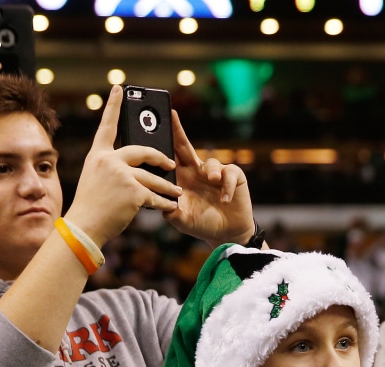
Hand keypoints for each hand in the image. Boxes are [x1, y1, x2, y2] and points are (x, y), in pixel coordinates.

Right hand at [65, 86, 180, 247]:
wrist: (84, 227)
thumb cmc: (90, 207)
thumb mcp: (95, 179)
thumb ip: (112, 168)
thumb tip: (138, 167)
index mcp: (98, 155)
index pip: (107, 125)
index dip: (114, 105)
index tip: (120, 87)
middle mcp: (109, 160)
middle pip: (143, 151)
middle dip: (160, 158)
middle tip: (170, 164)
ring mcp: (122, 175)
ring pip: (153, 177)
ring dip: (167, 186)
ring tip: (177, 192)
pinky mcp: (134, 191)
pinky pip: (155, 195)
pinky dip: (165, 202)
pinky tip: (172, 206)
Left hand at [162, 111, 253, 247]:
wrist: (227, 233)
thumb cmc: (203, 224)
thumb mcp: (184, 221)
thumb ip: (173, 214)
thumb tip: (162, 208)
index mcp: (182, 179)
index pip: (170, 157)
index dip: (163, 144)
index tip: (151, 131)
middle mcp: (196, 171)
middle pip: (184, 147)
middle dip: (177, 131)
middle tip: (171, 116)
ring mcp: (216, 173)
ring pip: (210, 163)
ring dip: (211, 171)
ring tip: (213, 181)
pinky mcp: (233, 176)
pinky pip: (229, 174)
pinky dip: (227, 186)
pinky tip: (225, 199)